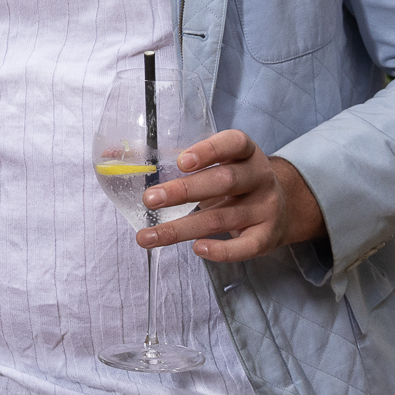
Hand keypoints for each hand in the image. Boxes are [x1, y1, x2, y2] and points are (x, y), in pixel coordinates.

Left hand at [137, 129, 325, 263]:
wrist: (283, 205)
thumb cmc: (234, 180)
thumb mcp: (215, 162)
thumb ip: (171, 158)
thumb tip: (110, 152)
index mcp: (245, 152)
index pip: (232, 143)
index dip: (208, 150)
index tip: (180, 161)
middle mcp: (259, 177)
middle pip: (223, 181)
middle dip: (184, 191)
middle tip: (149, 199)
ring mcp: (266, 207)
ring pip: (222, 218)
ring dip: (181, 229)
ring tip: (146, 237)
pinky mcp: (267, 236)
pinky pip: (245, 247)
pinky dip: (221, 250)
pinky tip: (196, 249)